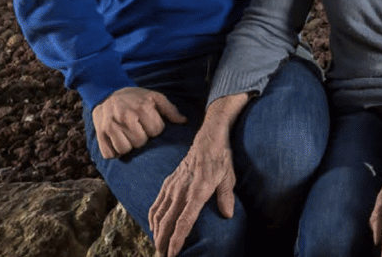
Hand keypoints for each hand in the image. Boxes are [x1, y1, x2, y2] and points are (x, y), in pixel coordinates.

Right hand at [91, 87, 186, 158]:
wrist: (106, 91)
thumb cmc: (134, 97)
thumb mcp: (154, 96)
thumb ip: (170, 109)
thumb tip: (184, 121)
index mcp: (142, 107)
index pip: (156, 130)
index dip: (154, 128)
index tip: (148, 121)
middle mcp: (126, 116)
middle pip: (140, 142)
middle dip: (141, 137)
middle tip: (136, 127)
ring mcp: (111, 126)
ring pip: (125, 150)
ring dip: (128, 145)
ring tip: (127, 134)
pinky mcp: (99, 134)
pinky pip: (110, 154)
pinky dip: (113, 151)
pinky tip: (116, 140)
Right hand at [149, 123, 235, 256]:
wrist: (207, 138)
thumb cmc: (220, 158)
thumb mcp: (228, 176)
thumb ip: (226, 196)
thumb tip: (228, 215)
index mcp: (198, 190)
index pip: (184, 220)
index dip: (177, 239)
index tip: (172, 253)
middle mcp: (182, 189)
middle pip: (167, 221)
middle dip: (163, 241)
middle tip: (162, 256)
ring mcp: (173, 185)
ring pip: (159, 213)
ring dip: (156, 232)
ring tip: (158, 246)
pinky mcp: (169, 181)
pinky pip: (157, 203)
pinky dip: (153, 217)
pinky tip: (154, 227)